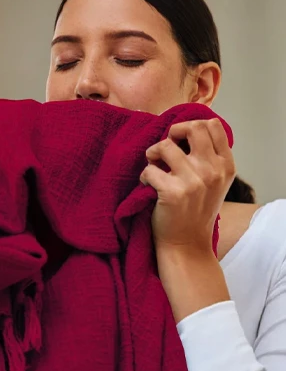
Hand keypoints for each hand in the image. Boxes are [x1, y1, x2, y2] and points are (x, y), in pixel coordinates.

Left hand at [139, 118, 235, 251]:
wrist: (187, 244)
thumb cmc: (196, 211)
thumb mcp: (214, 182)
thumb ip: (209, 158)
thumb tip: (186, 130)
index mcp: (226, 165)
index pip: (213, 126)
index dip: (192, 125)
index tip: (181, 138)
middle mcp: (213, 171)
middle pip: (192, 128)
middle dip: (172, 132)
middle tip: (164, 149)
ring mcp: (194, 181)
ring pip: (165, 145)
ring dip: (153, 153)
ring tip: (153, 166)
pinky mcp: (173, 192)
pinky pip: (150, 169)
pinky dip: (144, 176)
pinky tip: (148, 186)